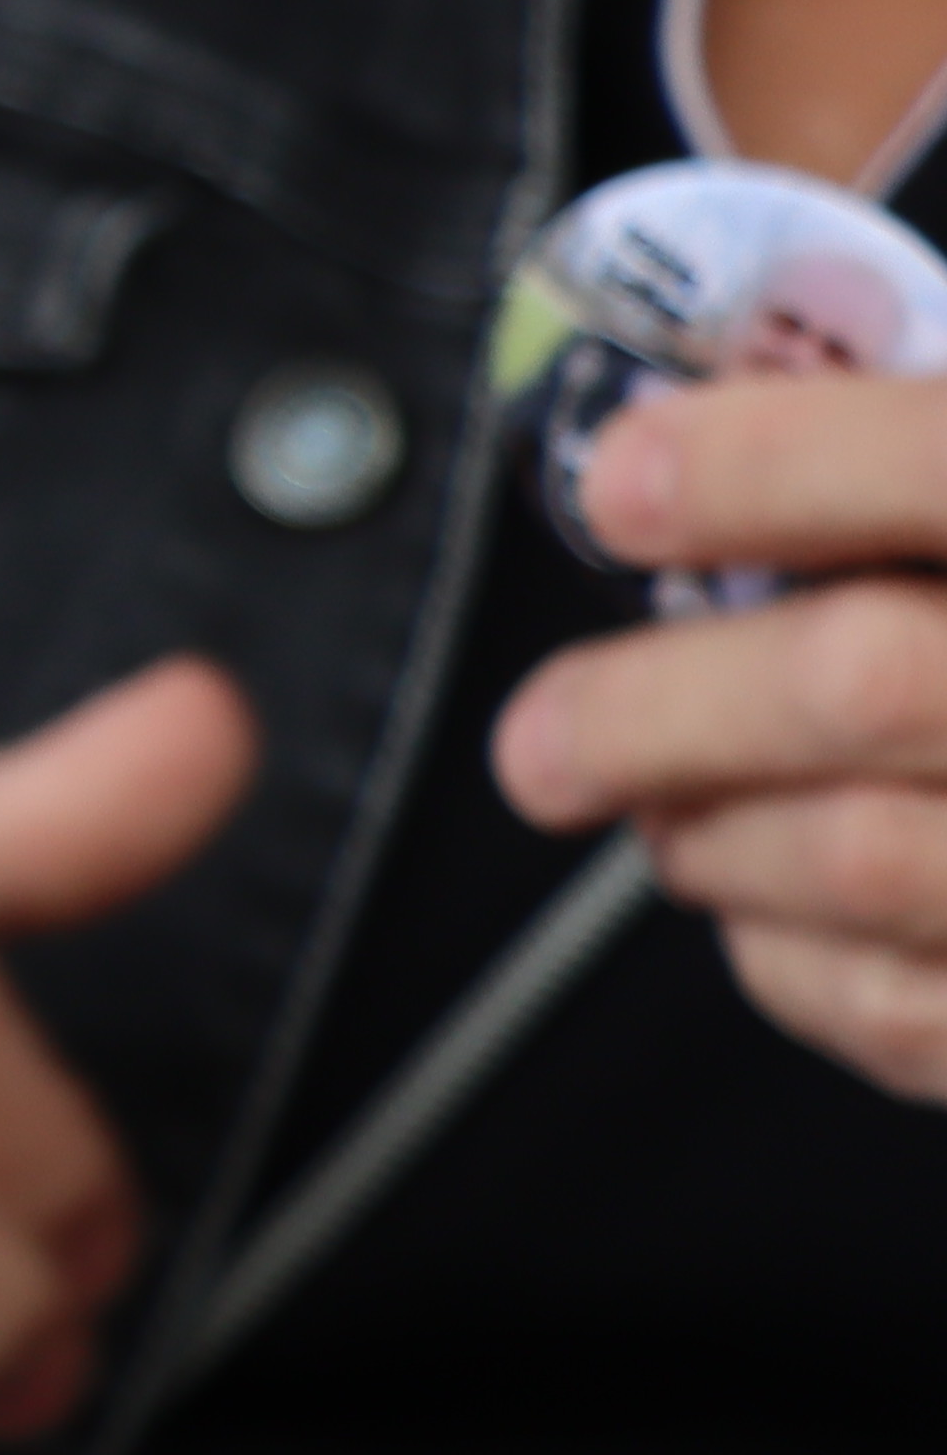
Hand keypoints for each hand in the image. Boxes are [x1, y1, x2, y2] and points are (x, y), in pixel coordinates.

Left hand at [496, 372, 946, 1094]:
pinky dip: (798, 963)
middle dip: (653, 709)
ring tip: (661, 816)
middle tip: (547, 740)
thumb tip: (730, 439)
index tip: (627, 481)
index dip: (767, 466)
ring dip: (710, 839)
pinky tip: (775, 915)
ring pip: (856, 856)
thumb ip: (924, 456)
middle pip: (863, 680)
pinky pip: (909, 1014)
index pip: (942, 466)